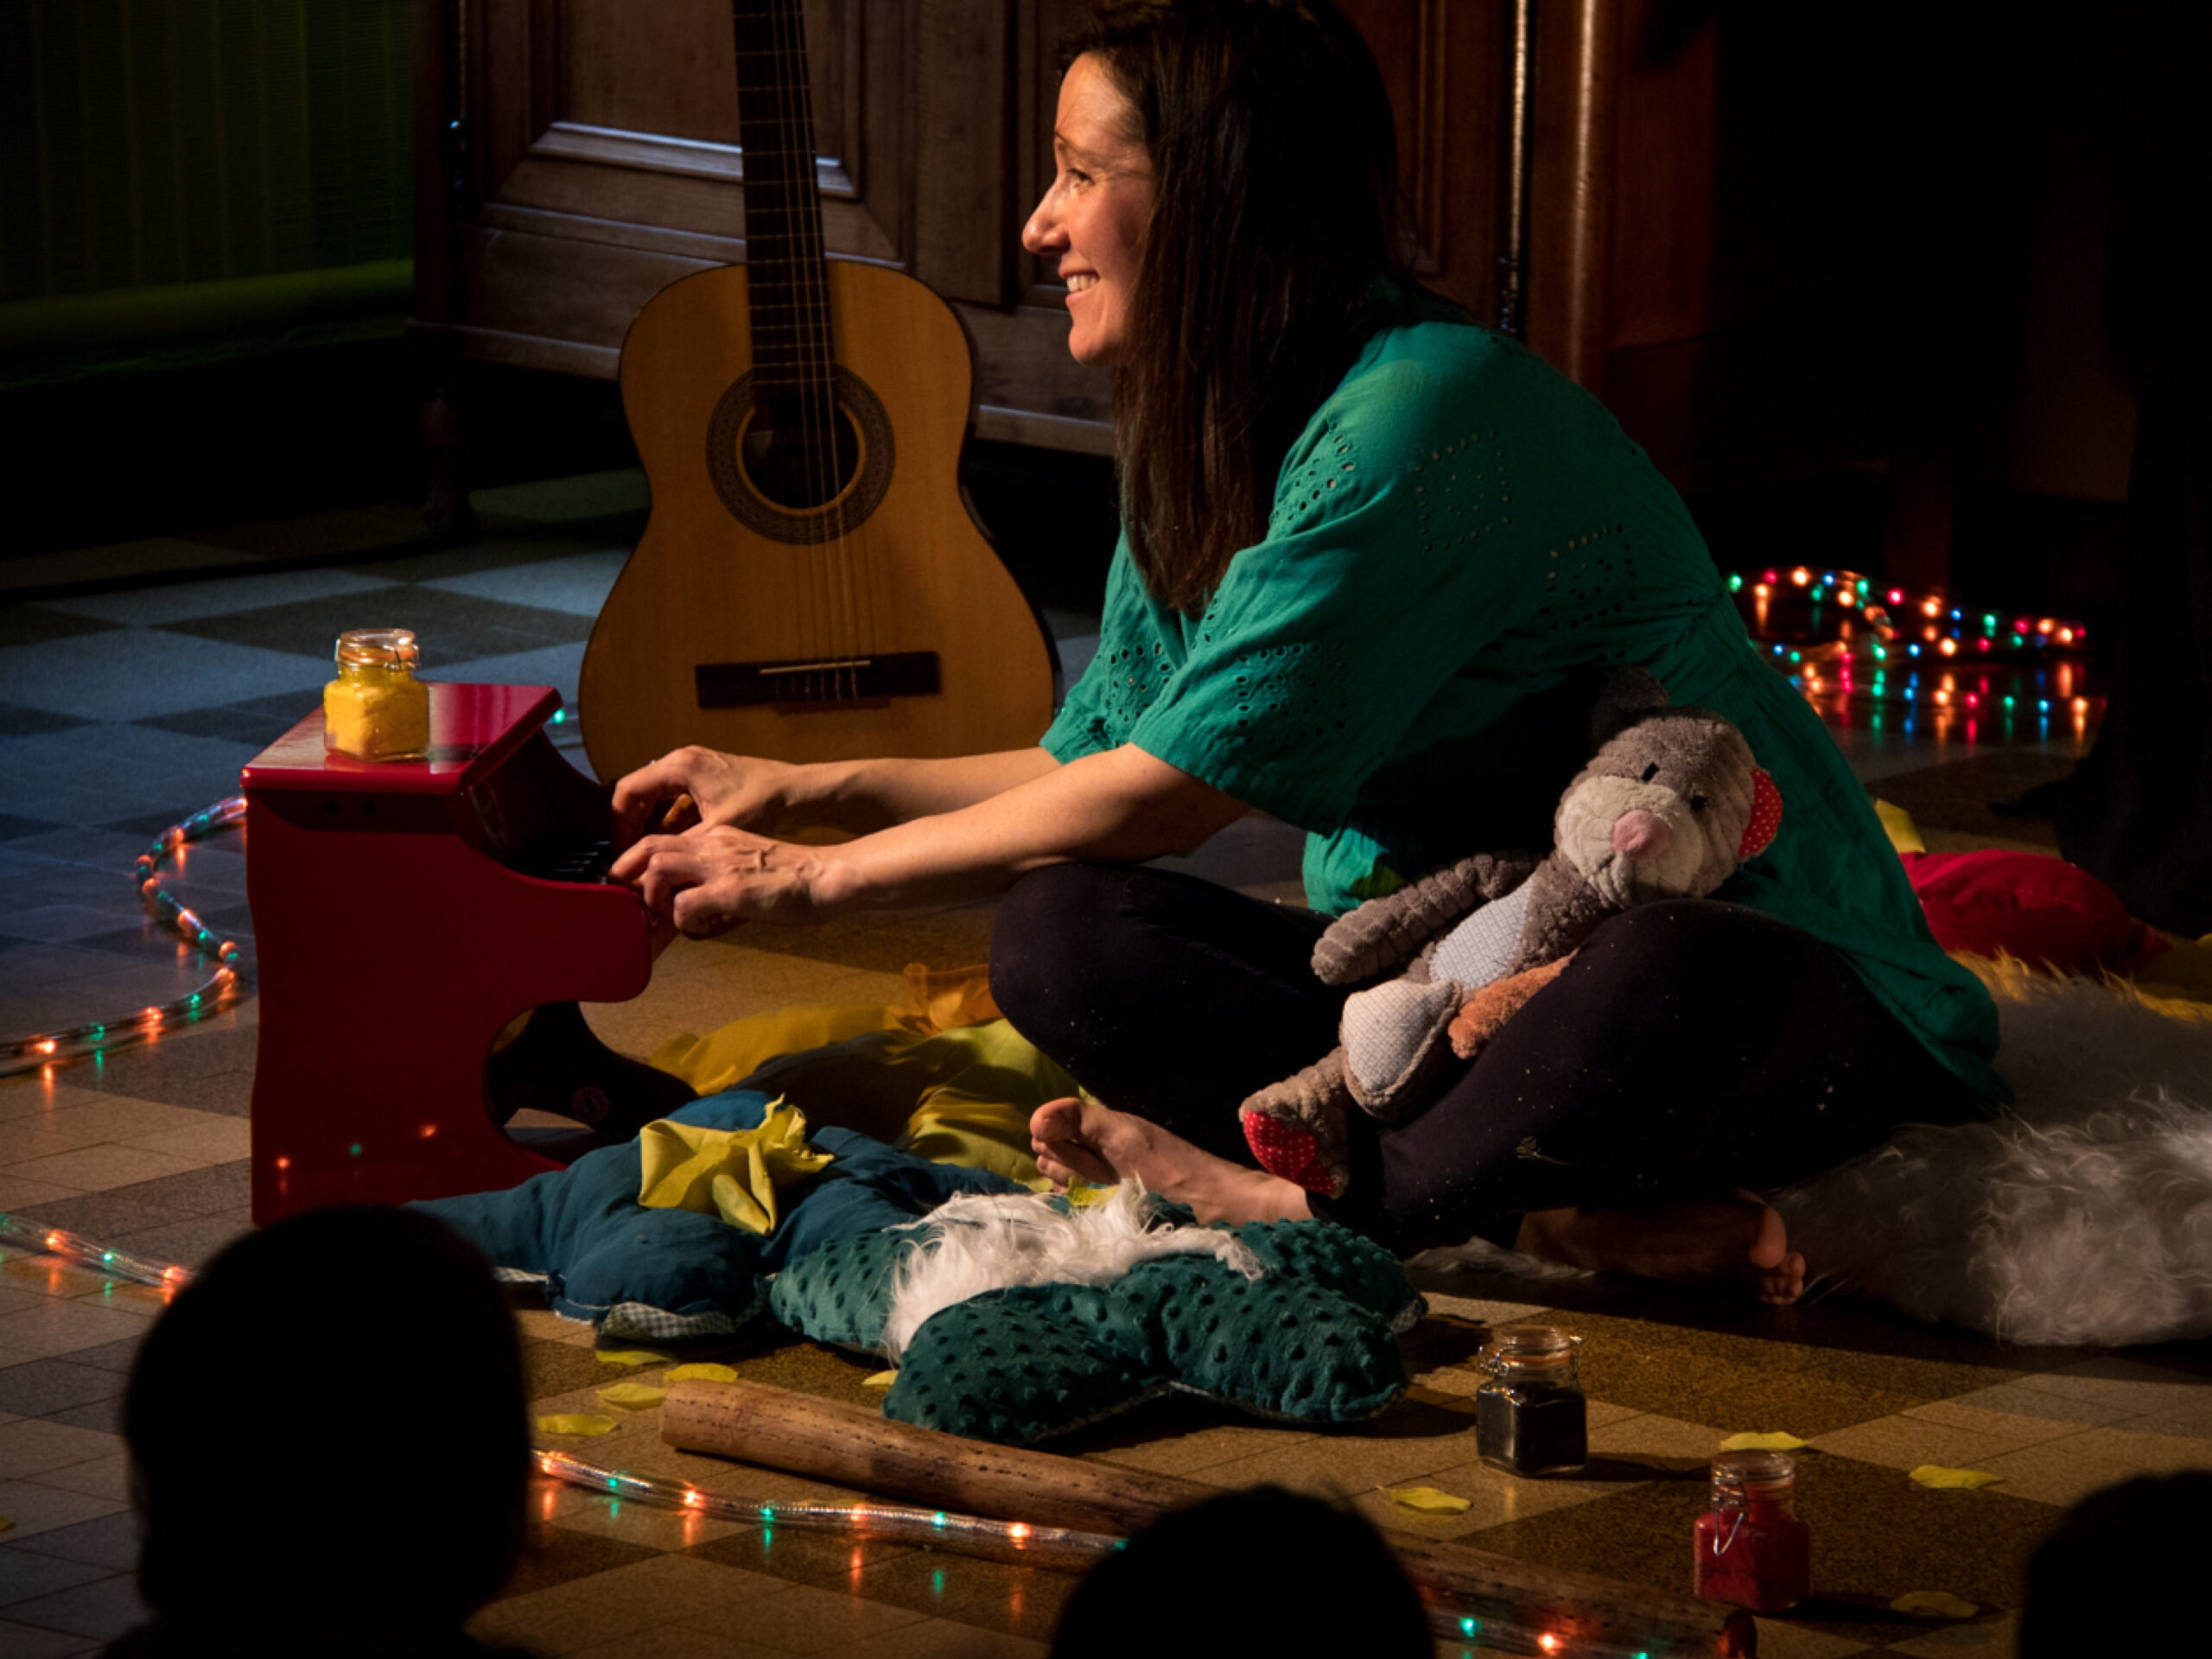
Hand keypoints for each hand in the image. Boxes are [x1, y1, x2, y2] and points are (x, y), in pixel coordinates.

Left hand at [608, 824, 839, 936]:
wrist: (827, 876)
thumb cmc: (794, 877)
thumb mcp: (748, 864)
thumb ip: (718, 874)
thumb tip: (693, 900)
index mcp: (717, 836)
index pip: (662, 838)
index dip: (638, 861)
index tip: (634, 885)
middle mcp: (713, 844)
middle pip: (648, 846)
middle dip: (628, 874)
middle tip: (628, 902)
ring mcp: (720, 866)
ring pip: (658, 870)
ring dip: (653, 897)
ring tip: (666, 916)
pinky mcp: (731, 890)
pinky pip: (684, 905)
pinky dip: (683, 922)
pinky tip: (702, 929)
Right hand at [610, 747, 800, 850]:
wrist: (800, 792)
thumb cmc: (765, 804)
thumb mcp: (716, 831)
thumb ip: (680, 846)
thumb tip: (650, 869)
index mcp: (679, 766)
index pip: (626, 791)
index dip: (618, 824)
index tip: (620, 850)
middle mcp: (682, 762)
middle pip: (638, 793)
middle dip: (631, 826)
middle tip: (630, 857)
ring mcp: (695, 769)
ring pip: (657, 798)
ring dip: (650, 826)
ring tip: (648, 857)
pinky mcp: (708, 781)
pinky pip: (677, 801)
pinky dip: (671, 822)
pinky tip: (674, 848)